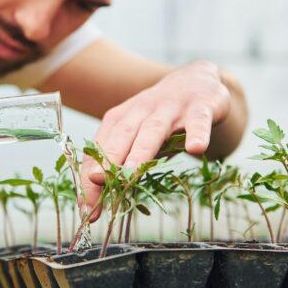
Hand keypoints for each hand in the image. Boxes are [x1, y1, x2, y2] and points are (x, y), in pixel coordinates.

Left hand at [80, 60, 229, 220]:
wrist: (197, 80)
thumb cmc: (161, 118)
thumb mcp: (137, 137)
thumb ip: (121, 164)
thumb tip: (97, 200)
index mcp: (120, 119)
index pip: (100, 149)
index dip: (91, 176)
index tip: (86, 206)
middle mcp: (141, 110)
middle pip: (122, 136)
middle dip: (109, 161)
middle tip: (98, 183)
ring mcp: (171, 108)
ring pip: (153, 129)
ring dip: (142, 151)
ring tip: (132, 173)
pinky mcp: (200, 107)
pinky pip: (198, 121)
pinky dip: (197, 133)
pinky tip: (195, 149)